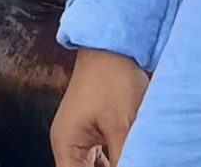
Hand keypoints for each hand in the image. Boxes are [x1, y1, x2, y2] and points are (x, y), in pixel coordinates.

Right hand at [51, 49, 147, 166]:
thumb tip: (134, 166)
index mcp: (66, 144)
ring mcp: (81, 136)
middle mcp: (68, 143)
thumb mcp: (122, 127)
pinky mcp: (94, 130)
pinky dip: (115, 161)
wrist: (113, 45)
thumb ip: (125, 159)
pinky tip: (131, 158)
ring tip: (133, 160)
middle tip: (133, 162)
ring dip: (113, 166)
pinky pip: (102, 158)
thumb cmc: (112, 78)